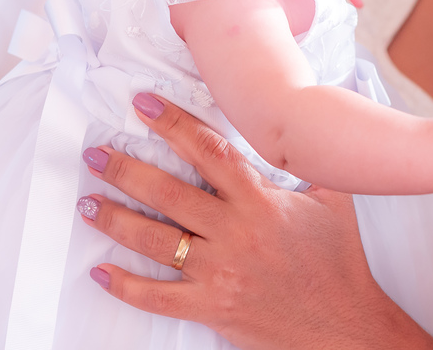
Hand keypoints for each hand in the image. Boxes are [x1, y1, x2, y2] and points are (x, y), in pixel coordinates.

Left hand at [79, 93, 432, 349]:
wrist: (344, 325)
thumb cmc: (339, 262)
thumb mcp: (334, 200)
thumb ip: (310, 165)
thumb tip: (301, 130)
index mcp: (261, 201)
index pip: (209, 151)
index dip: (174, 124)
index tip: (145, 106)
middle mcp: (235, 232)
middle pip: (167, 193)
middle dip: (125, 170)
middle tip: (96, 156)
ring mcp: (220, 272)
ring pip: (154, 240)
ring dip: (114, 219)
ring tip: (88, 203)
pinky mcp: (212, 308)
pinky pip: (157, 297)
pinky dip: (125, 285)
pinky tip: (101, 272)